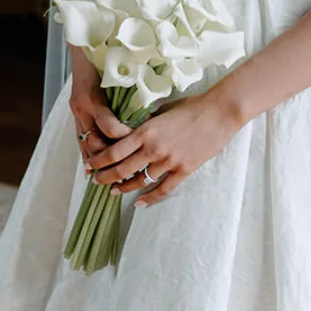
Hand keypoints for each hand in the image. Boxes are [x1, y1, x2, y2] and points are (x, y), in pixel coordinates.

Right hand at [69, 50, 131, 167]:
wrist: (86, 46)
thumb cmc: (109, 56)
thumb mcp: (121, 73)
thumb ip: (133, 91)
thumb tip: (153, 112)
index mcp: (93, 97)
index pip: (109, 126)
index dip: (123, 136)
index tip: (137, 142)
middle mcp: (82, 107)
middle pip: (95, 140)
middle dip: (109, 157)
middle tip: (126, 170)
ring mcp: (76, 111)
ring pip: (85, 143)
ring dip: (97, 161)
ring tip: (110, 177)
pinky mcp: (75, 113)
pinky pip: (79, 139)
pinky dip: (86, 154)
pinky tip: (90, 170)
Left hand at [86, 83, 243, 207]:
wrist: (219, 113)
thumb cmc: (192, 106)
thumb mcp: (162, 110)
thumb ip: (146, 122)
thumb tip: (134, 128)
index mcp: (145, 131)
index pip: (114, 151)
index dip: (99, 161)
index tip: (90, 165)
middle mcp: (153, 149)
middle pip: (121, 169)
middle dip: (105, 177)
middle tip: (96, 181)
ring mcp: (169, 161)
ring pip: (139, 181)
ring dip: (124, 188)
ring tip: (114, 191)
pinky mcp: (184, 170)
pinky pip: (163, 189)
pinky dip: (150, 198)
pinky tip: (139, 203)